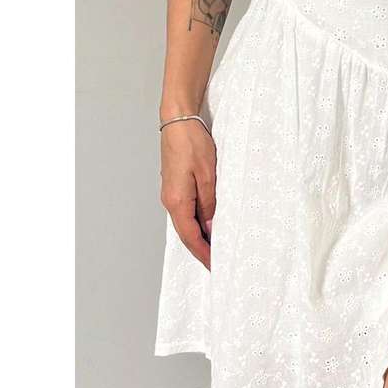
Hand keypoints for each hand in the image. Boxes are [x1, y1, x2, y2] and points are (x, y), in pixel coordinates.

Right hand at [160, 119, 215, 269]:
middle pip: (186, 233)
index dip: (203, 253)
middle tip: (217, 262)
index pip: (191, 236)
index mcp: (177, 200)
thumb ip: (209, 203)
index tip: (215, 265)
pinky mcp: (175, 186)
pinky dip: (197, 221)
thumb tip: (211, 227)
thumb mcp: (208, 175)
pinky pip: (186, 210)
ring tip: (216, 246)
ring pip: (186, 222)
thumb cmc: (192, 143)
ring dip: (200, 235)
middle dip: (201, 249)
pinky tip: (208, 223)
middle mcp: (170, 200)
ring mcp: (171, 193)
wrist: (178, 122)